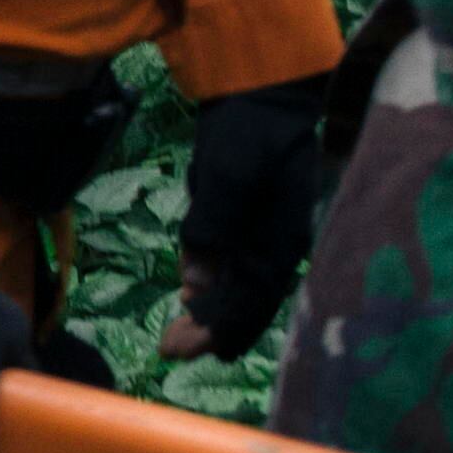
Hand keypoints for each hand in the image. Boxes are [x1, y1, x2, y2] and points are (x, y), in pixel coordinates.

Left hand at [160, 74, 330, 360]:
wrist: (258, 98)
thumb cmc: (250, 134)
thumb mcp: (229, 175)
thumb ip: (214, 227)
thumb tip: (197, 285)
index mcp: (282, 239)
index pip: (252, 297)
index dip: (224, 328)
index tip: (194, 353)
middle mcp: (275, 244)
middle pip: (243, 300)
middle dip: (210, 330)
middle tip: (171, 353)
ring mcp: (260, 233)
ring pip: (233, 286)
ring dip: (206, 314)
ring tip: (174, 341)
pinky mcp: (243, 222)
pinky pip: (226, 264)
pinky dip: (208, 285)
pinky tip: (189, 300)